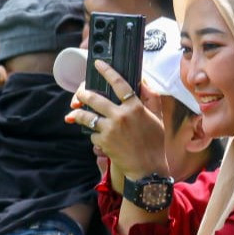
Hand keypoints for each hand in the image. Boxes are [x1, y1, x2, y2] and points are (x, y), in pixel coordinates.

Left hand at [68, 61, 166, 180]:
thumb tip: (143, 82)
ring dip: (79, 113)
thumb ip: (151, 98)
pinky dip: (93, 134)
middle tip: (80, 93)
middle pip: (94, 98)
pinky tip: (98, 137)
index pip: (119, 83)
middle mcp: (121, 116)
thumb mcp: (158, 118)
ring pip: (86, 116)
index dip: (107, 71)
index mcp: (136, 107)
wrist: (147, 170)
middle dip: (82, 93)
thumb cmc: (154, 144)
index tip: (97, 64)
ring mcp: (110, 129)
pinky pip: (91, 133)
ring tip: (76, 113)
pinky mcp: (103, 142)